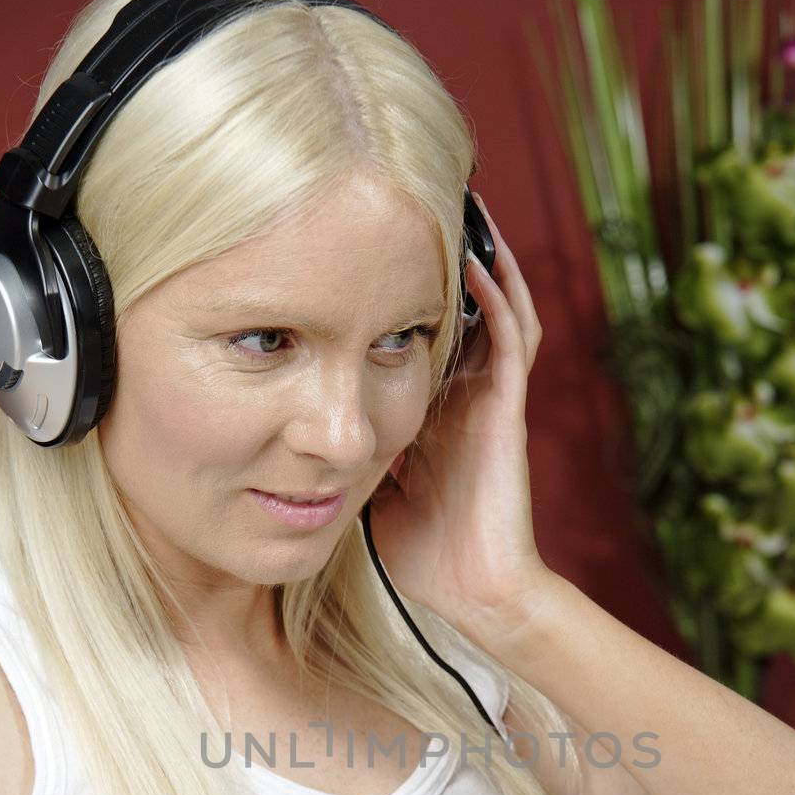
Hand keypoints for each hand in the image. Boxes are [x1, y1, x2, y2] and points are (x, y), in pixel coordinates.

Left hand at [364, 192, 550, 641]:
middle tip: (407, 200)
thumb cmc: (419, 553)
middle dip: (435, 255)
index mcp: (428, 410)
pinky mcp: (507, 412)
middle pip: (453, 305)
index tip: (353, 248)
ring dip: (477, 257)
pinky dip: (495, 298)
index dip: (390, 289)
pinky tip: (473, 259)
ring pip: (493, 308)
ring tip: (455, 203)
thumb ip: (337, 450)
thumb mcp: (361, 488)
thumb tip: (285, 426)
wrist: (472, 594)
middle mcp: (460, 395)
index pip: (410, 332)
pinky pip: (509, 340)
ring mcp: (488, 400)